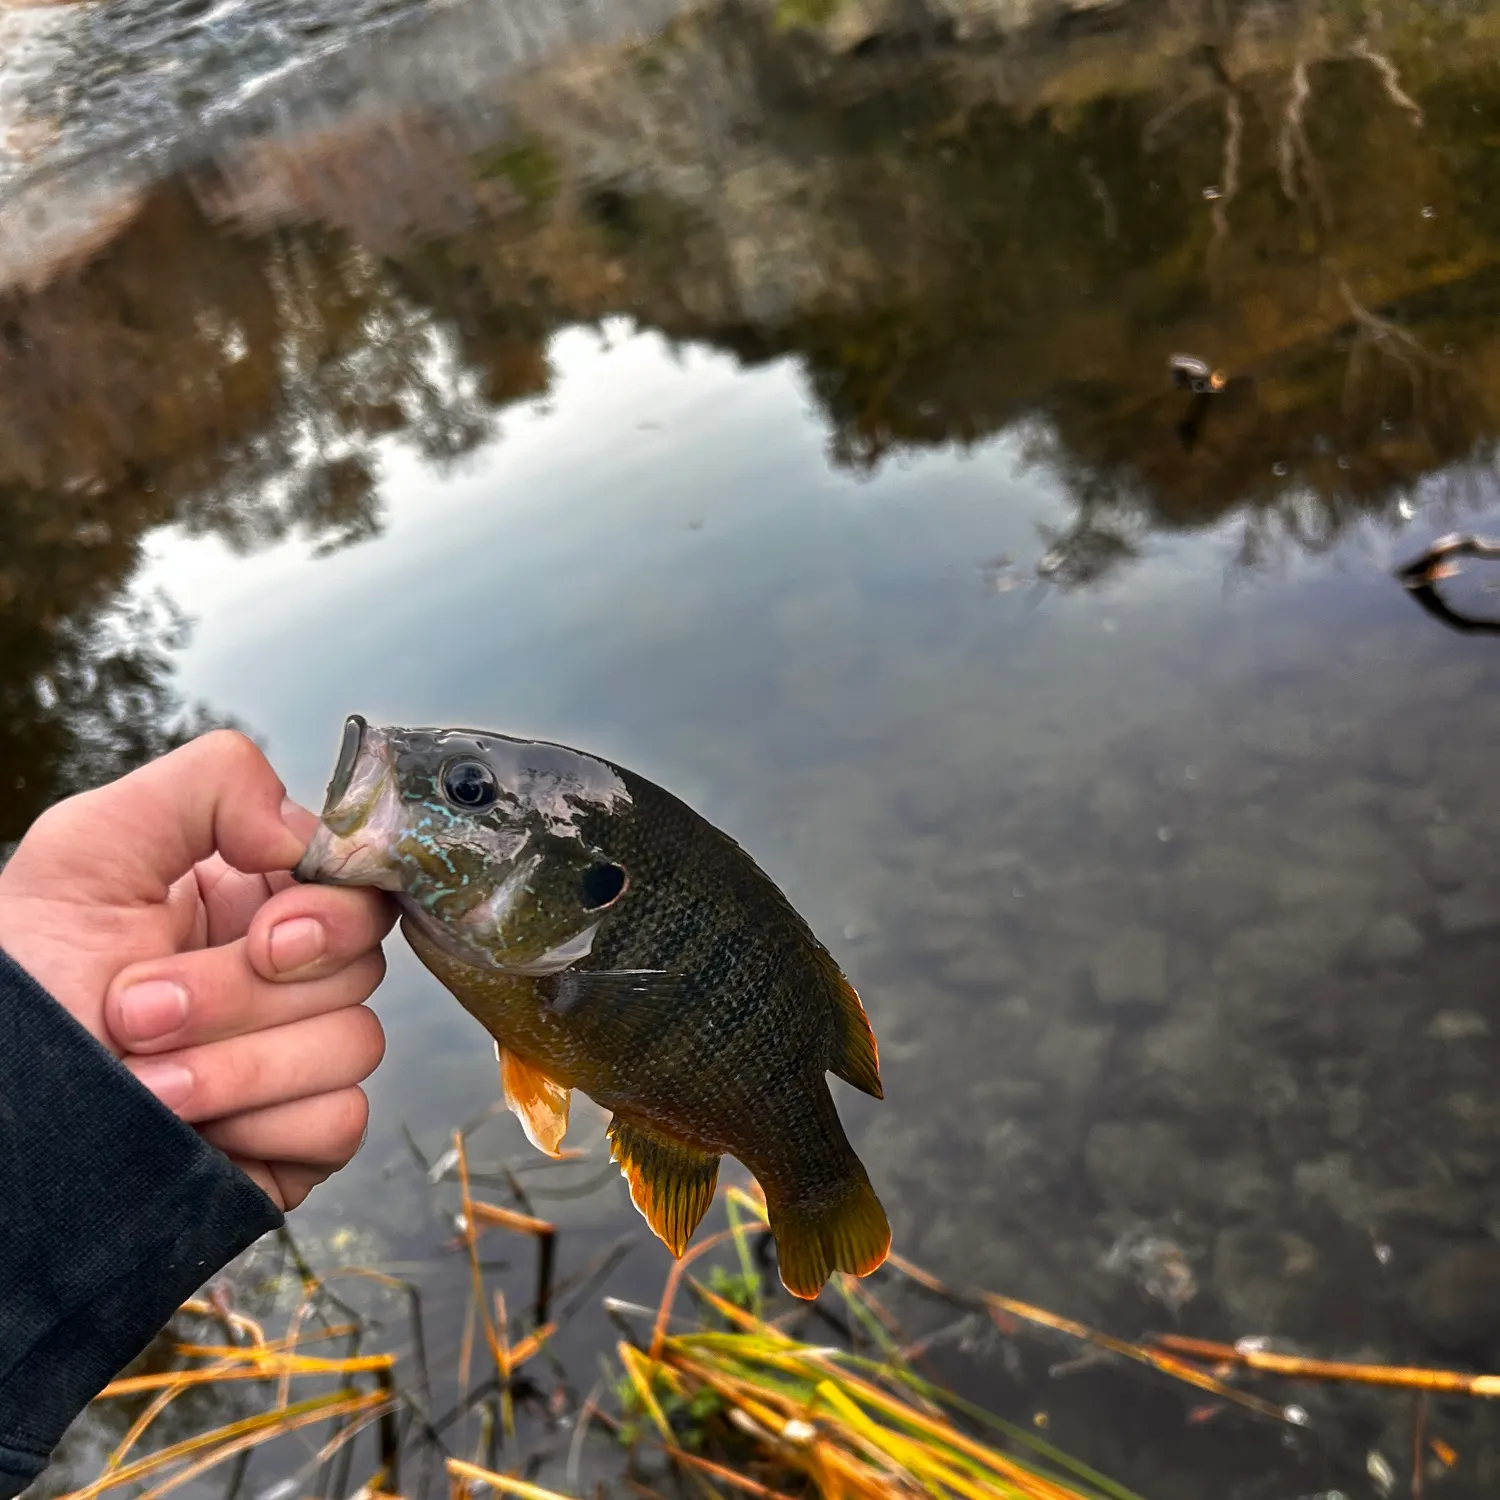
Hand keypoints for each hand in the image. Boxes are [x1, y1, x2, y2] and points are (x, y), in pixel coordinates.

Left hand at [0, 730, 391, 1209]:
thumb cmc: (20, 976)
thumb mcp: (88, 845)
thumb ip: (210, 784)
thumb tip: (302, 833)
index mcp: (253, 897)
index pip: (360, 887)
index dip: (330, 915)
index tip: (265, 940)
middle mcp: (287, 975)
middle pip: (359, 969)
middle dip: (243, 998)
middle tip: (137, 1011)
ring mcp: (296, 1058)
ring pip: (354, 1045)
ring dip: (237, 1068)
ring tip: (140, 1078)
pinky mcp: (295, 1136)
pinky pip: (340, 1121)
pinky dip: (263, 1126)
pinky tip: (192, 1130)